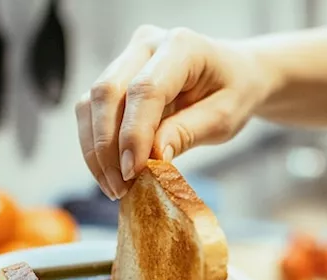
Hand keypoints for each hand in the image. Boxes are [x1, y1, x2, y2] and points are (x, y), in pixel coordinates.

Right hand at [76, 25, 277, 199]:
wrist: (234, 74)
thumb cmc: (234, 92)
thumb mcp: (224, 117)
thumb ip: (188, 132)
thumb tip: (152, 159)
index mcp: (181, 46)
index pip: (145, 90)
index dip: (134, 133)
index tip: (132, 172)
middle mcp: (147, 44)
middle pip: (107, 92)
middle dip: (106, 146)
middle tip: (120, 188)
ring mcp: (127, 57)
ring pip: (91, 103)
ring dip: (96, 150)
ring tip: (115, 187)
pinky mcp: (116, 76)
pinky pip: (93, 110)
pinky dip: (96, 145)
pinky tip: (111, 173)